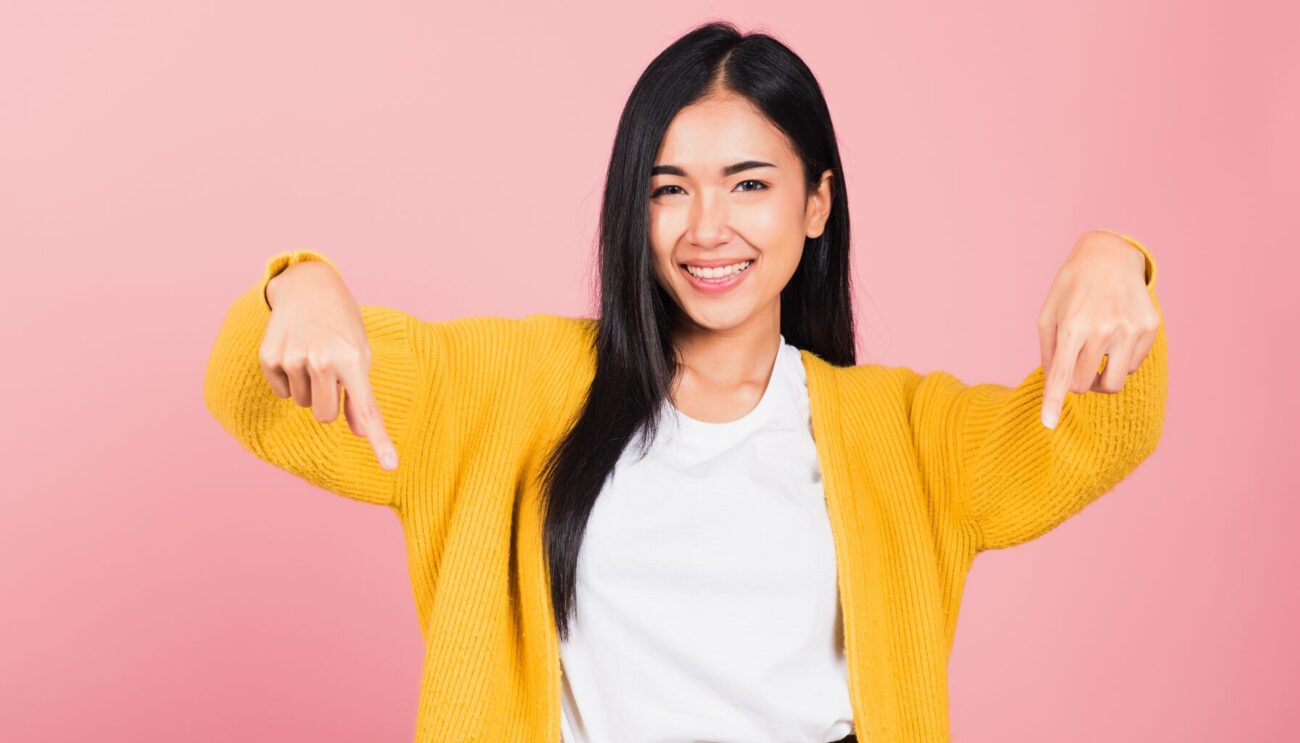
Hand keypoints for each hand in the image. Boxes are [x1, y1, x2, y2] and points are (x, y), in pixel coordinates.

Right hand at [260, 261, 399, 469]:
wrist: (309, 288)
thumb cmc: (342, 327)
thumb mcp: (360, 356)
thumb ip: (361, 398)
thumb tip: (361, 434)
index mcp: (353, 360)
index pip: (368, 409)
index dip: (380, 441)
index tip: (392, 467)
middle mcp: (322, 360)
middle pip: (325, 416)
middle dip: (329, 401)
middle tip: (331, 370)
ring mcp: (292, 359)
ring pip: (303, 403)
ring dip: (309, 386)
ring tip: (313, 353)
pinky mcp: (268, 358)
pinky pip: (281, 392)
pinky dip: (288, 379)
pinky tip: (294, 351)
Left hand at [1037, 230, 1159, 428]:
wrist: (1109, 256)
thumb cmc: (1071, 290)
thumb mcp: (1048, 315)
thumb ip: (1048, 353)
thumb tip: (1055, 389)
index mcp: (1072, 326)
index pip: (1060, 374)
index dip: (1053, 402)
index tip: (1048, 425)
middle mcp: (1103, 329)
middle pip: (1084, 385)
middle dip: (1076, 382)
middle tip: (1074, 364)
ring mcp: (1129, 329)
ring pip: (1112, 384)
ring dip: (1099, 379)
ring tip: (1094, 356)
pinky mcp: (1149, 329)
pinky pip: (1132, 366)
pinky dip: (1120, 360)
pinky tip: (1115, 335)